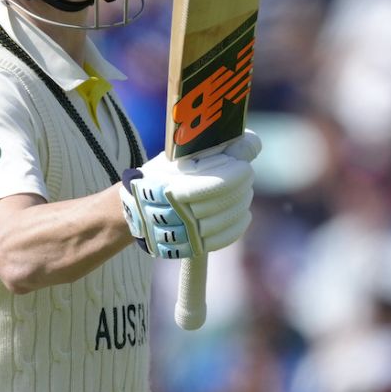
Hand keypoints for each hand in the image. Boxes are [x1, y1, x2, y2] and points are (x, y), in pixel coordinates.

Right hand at [120, 148, 254, 258]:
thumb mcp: (183, 154)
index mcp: (167, 184)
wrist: (137, 205)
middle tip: (245, 173)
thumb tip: (253, 143)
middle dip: (240, 185)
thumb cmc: (164, 173)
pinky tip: (244, 213)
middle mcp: (171, 212)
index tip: (243, 165)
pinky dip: (237, 226)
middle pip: (221, 202)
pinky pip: (220, 240)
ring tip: (244, 190)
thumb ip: (217, 147)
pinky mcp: (186, 248)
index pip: (214, 185)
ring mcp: (178, 233)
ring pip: (223, 221)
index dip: (235, 175)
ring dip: (240, 203)